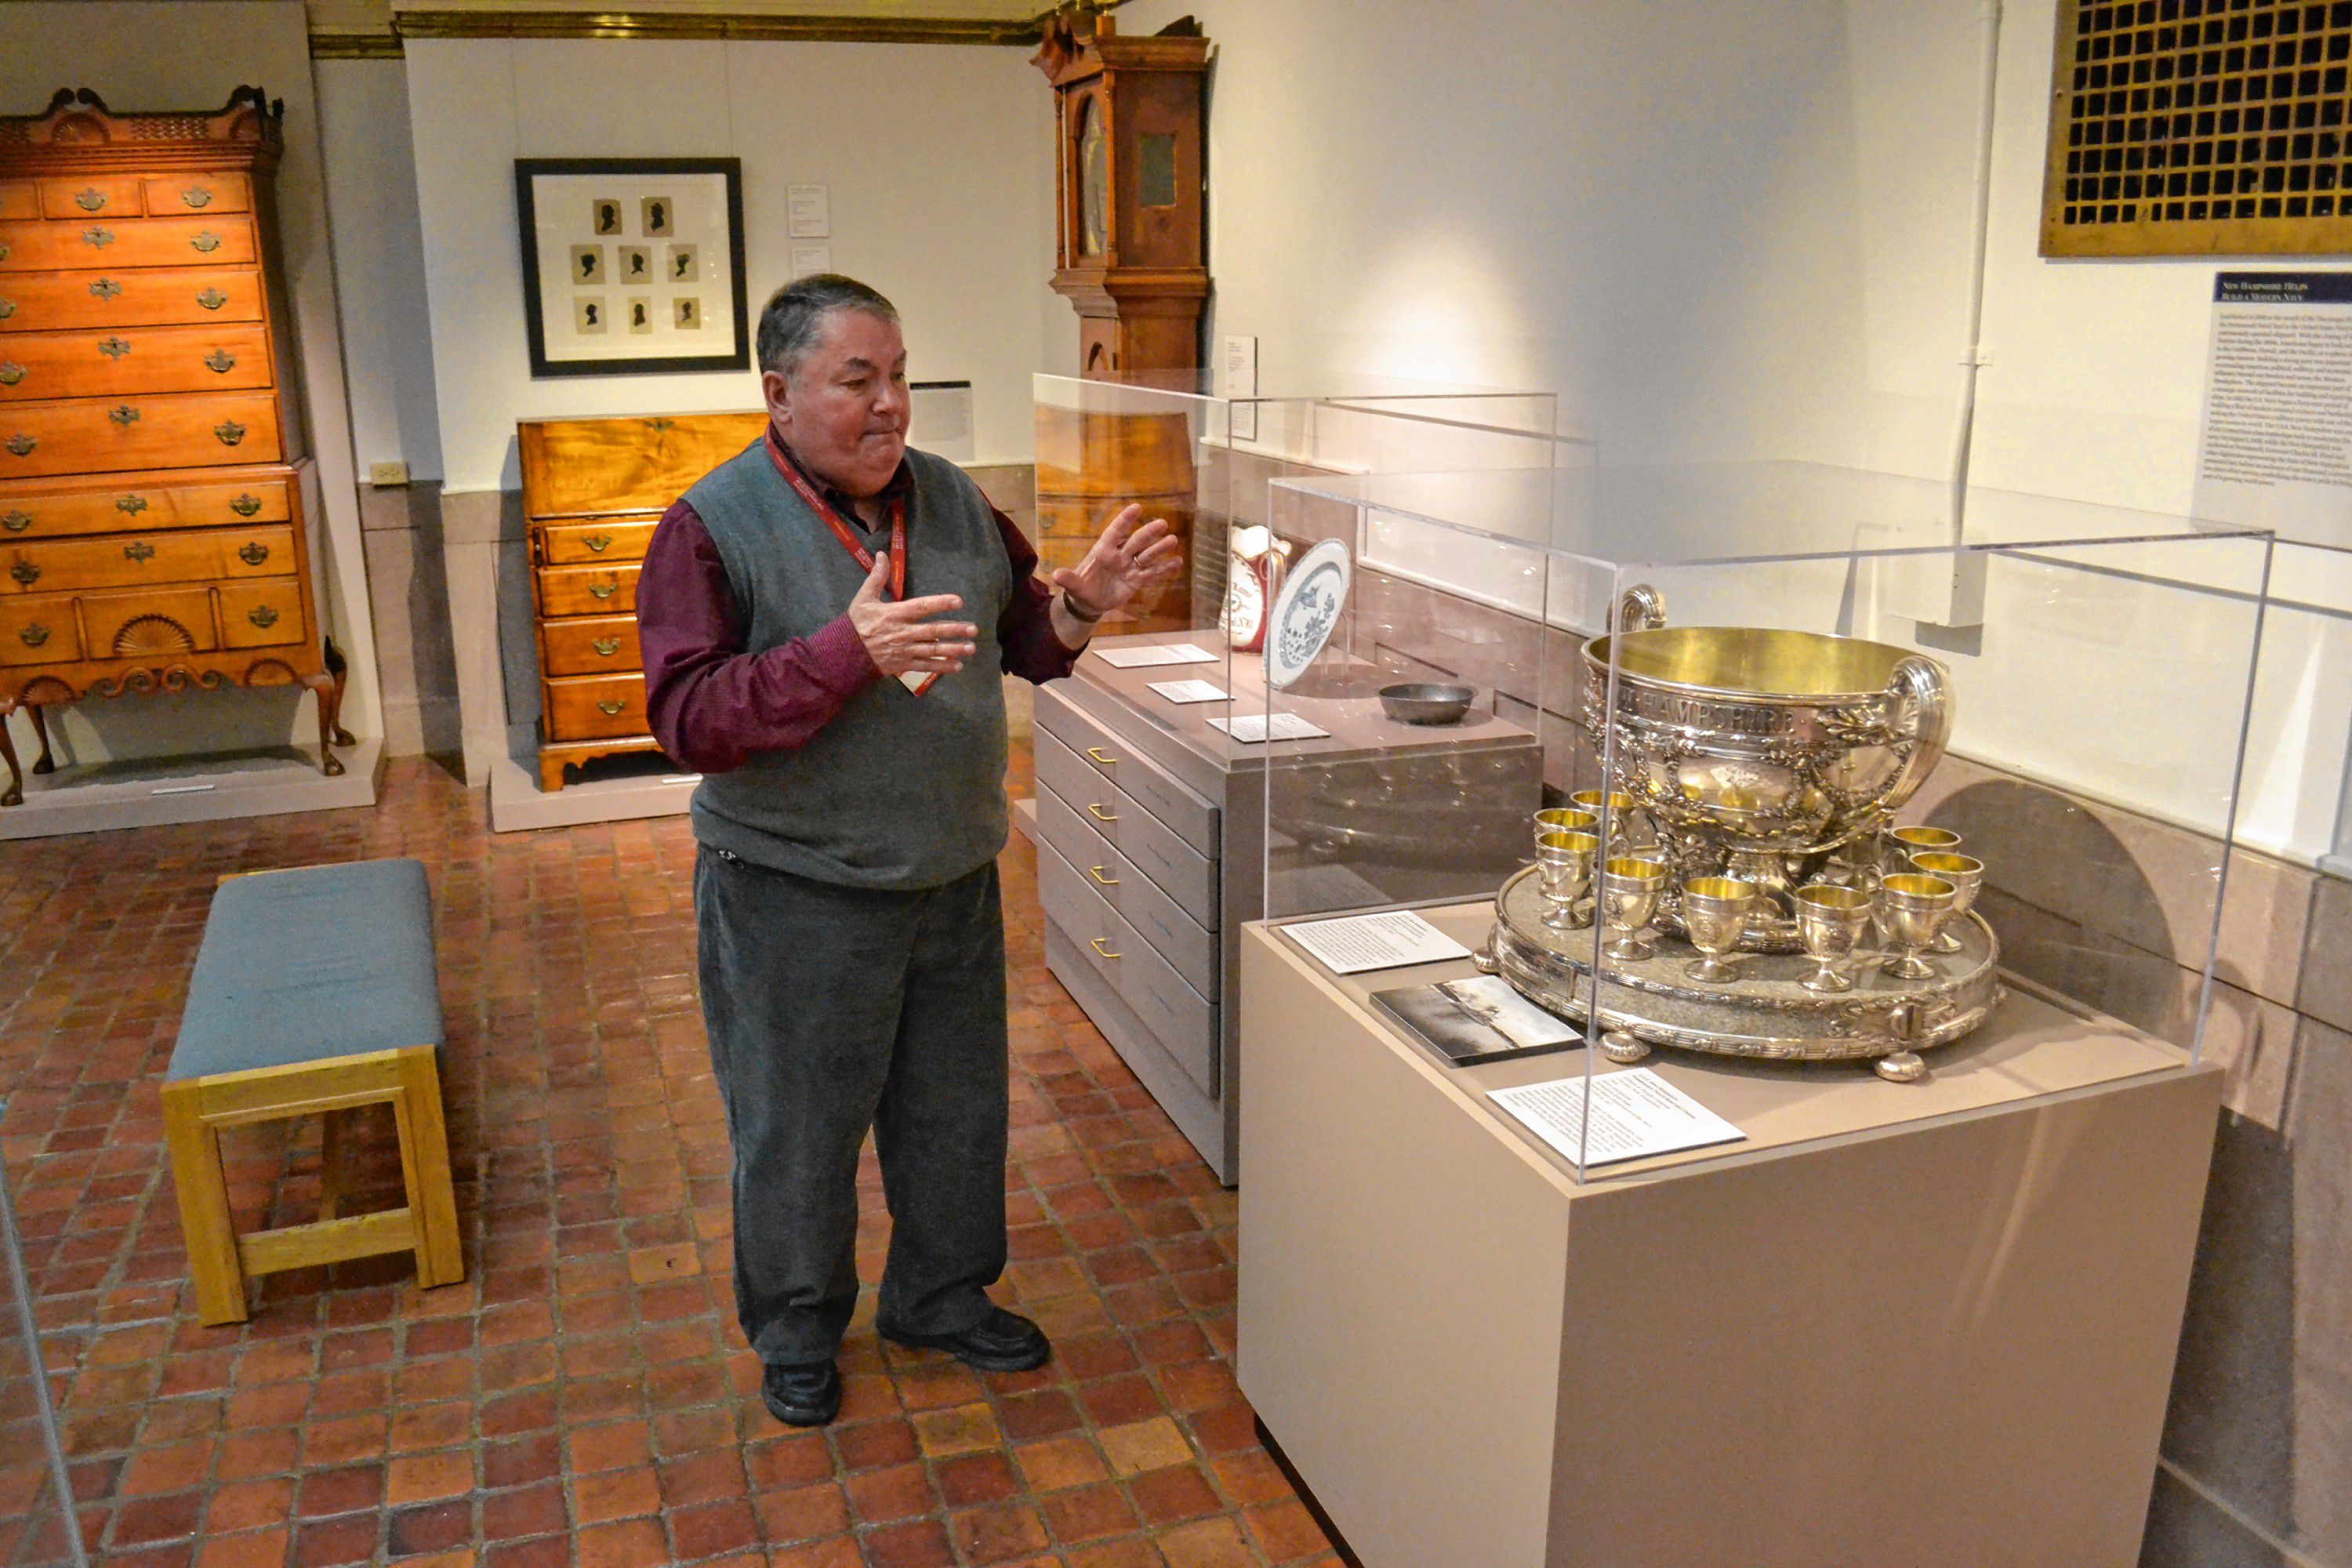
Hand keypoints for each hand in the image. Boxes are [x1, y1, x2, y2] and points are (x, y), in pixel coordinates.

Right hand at [847, 551, 976, 678]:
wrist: (844, 653)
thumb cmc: (856, 623)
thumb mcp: (864, 597)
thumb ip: (877, 577)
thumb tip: (882, 554)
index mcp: (895, 614)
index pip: (922, 607)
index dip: (941, 603)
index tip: (958, 602)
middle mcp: (902, 633)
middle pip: (933, 631)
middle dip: (955, 630)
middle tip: (973, 629)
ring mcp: (904, 650)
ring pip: (933, 650)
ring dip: (953, 650)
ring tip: (971, 648)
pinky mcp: (903, 664)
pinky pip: (925, 666)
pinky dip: (941, 666)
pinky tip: (957, 666)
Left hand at [1051, 503, 1183, 619]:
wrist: (1090, 602)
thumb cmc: (1081, 588)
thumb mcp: (1073, 585)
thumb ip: (1068, 579)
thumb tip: (1055, 575)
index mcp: (1103, 551)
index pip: (1115, 533)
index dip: (1125, 521)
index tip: (1137, 508)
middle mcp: (1119, 556)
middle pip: (1135, 542)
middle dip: (1148, 534)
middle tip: (1162, 524)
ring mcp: (1129, 567)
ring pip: (1146, 556)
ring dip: (1159, 549)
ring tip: (1173, 540)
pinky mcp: (1136, 580)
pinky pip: (1152, 574)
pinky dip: (1164, 569)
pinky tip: (1178, 562)